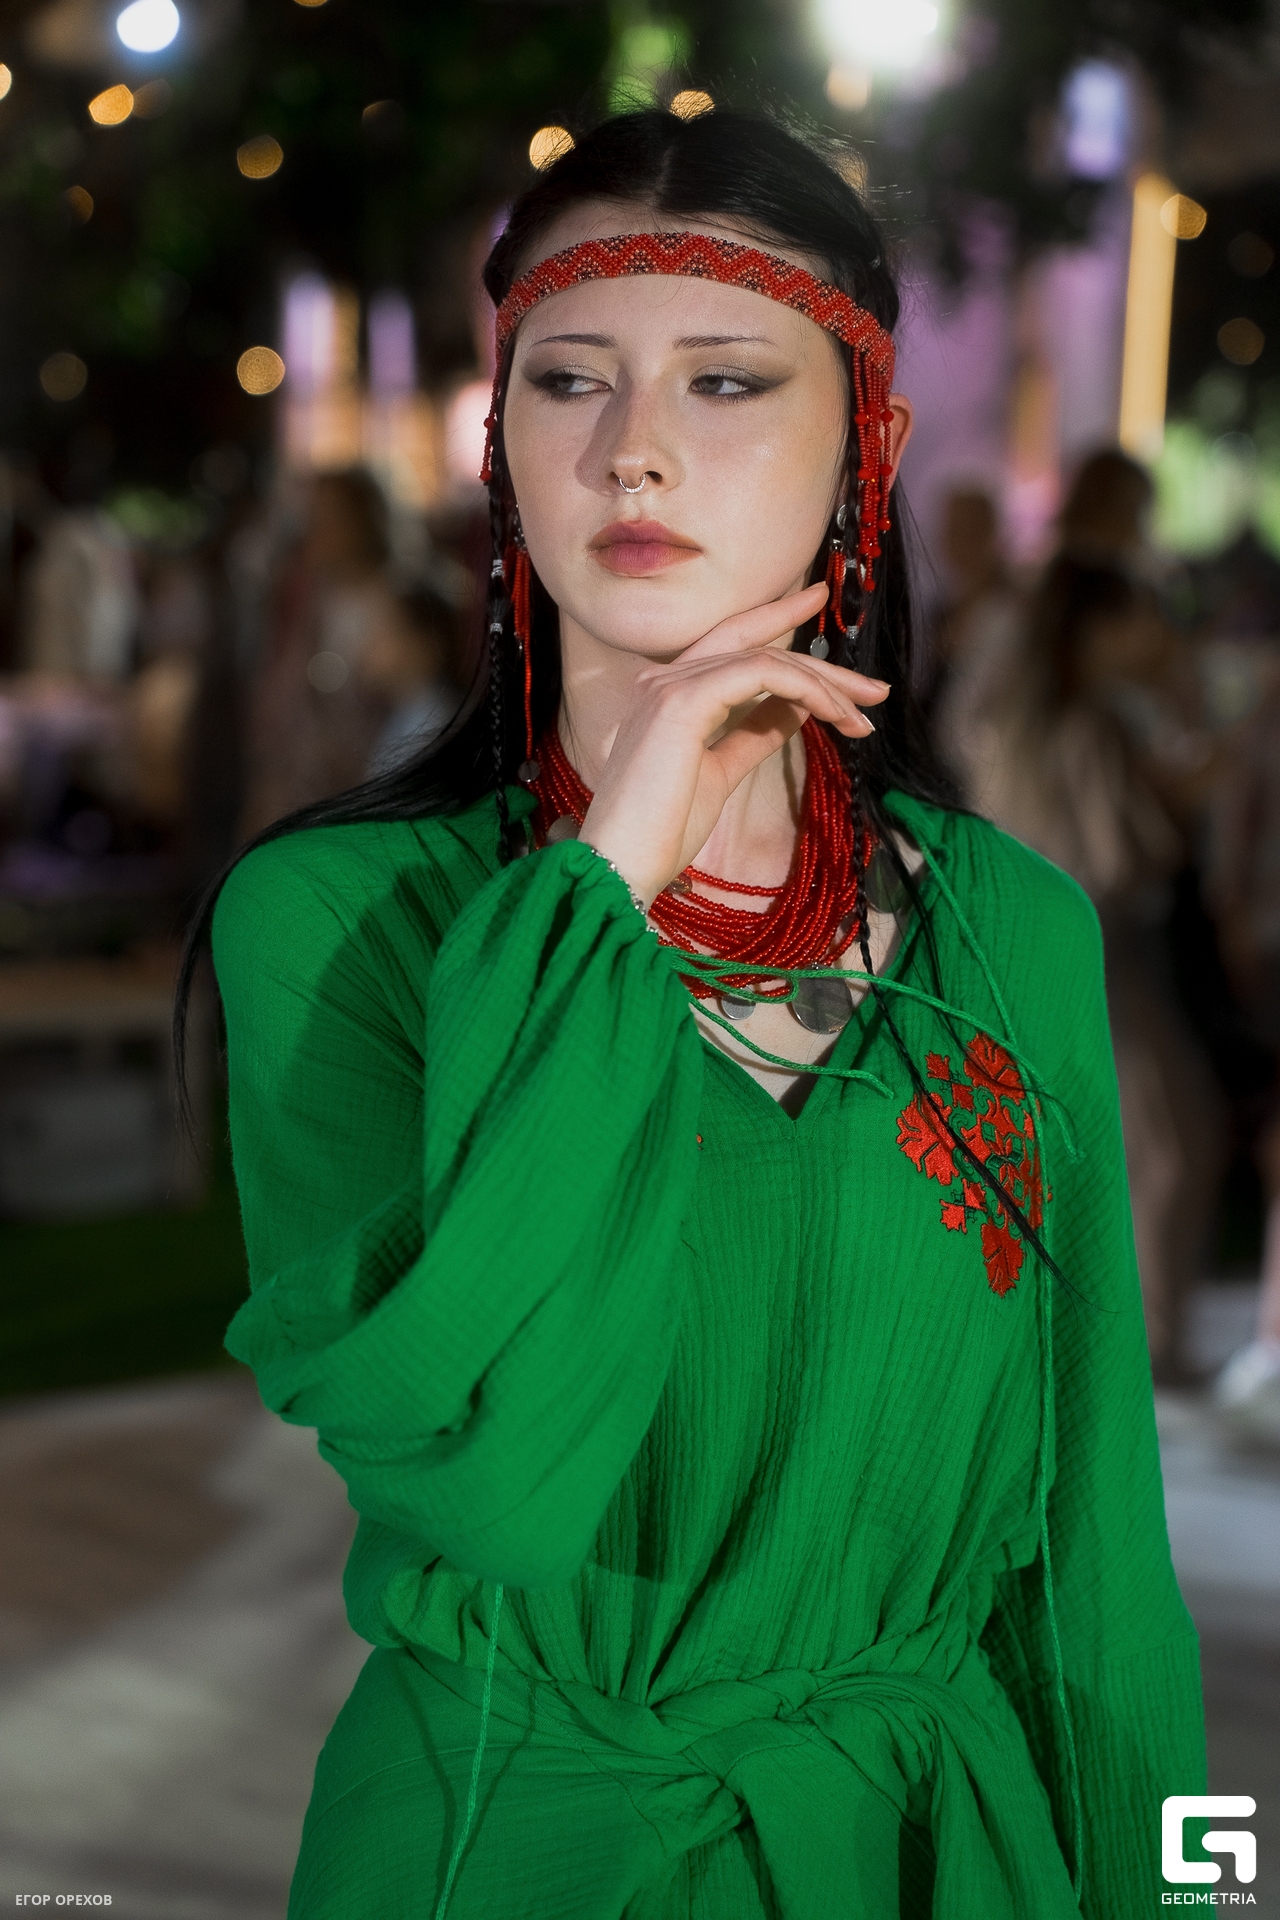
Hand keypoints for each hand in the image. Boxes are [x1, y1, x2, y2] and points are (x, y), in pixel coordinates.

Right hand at [576, 581, 889, 907]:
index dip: (778, 620)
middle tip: (875, 688)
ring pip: (765, 659)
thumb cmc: (661, 831)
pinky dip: (804, 689)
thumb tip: (796, 707)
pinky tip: (833, 712)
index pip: (731, 644)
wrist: (622, 865)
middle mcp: (662, 680)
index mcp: (666, 696)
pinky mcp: (682, 702)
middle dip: (821, 661)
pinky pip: (760, 674)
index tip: (821, 604)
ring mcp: (669, 686)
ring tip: (862, 718)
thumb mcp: (720, 773)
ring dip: (823, 685)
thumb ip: (753, 733)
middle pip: (754, 644)